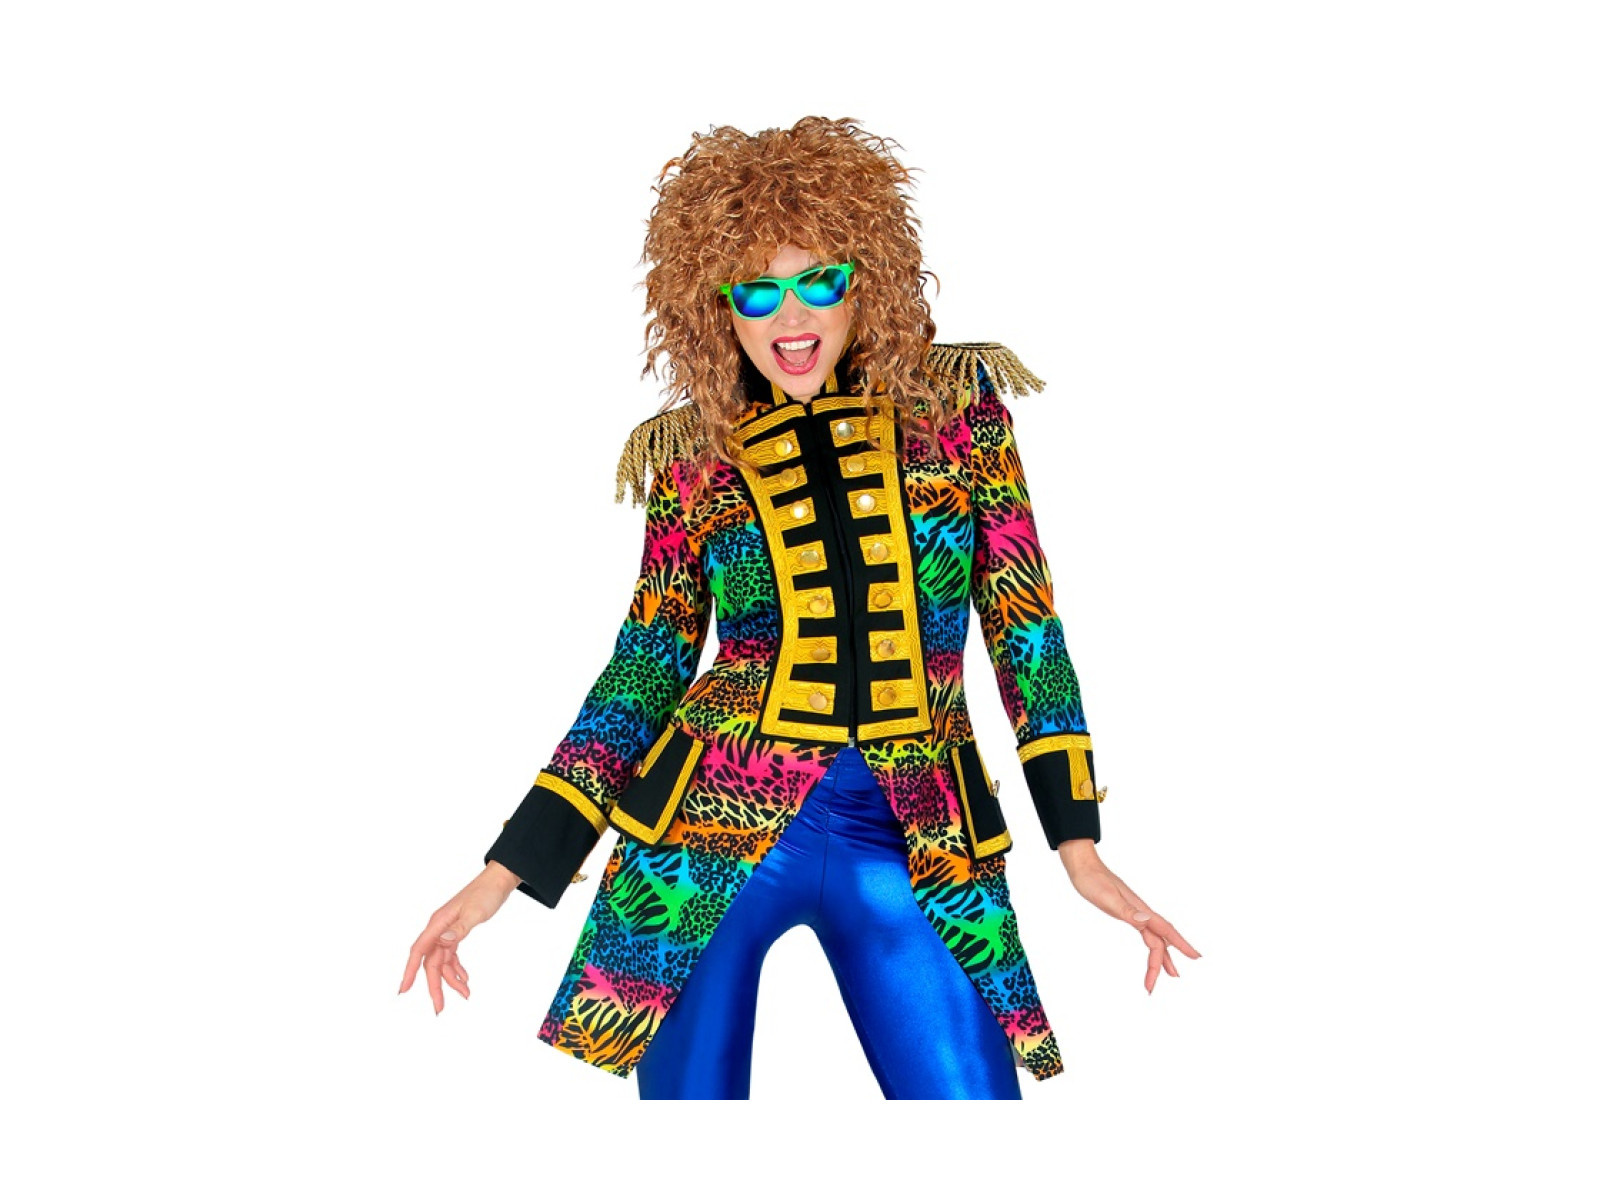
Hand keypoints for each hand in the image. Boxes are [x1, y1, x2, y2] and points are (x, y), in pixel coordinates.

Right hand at [399, 862, 520, 1013]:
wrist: (498, 881)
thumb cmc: (486, 892)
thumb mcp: (475, 912)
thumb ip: (459, 928)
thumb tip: (443, 941)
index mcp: (439, 923)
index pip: (419, 951)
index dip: (409, 971)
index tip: (403, 990)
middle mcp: (439, 928)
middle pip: (430, 962)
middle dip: (434, 986)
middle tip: (440, 1008)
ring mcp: (447, 931)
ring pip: (442, 962)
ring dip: (451, 979)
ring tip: (465, 993)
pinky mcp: (456, 932)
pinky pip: (451, 955)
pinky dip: (456, 968)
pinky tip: (465, 978)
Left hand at [1057, 840, 1199, 993]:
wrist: (1083, 867)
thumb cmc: (1093, 881)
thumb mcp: (1108, 898)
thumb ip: (1128, 910)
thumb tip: (1146, 920)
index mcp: (1140, 911)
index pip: (1164, 933)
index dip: (1180, 945)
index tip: (1196, 957)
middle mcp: (1142, 912)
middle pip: (1160, 939)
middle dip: (1167, 960)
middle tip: (1175, 978)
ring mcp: (1135, 912)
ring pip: (1154, 937)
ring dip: (1161, 956)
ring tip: (1170, 972)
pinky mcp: (1127, 911)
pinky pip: (1145, 932)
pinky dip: (1151, 944)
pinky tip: (1152, 947)